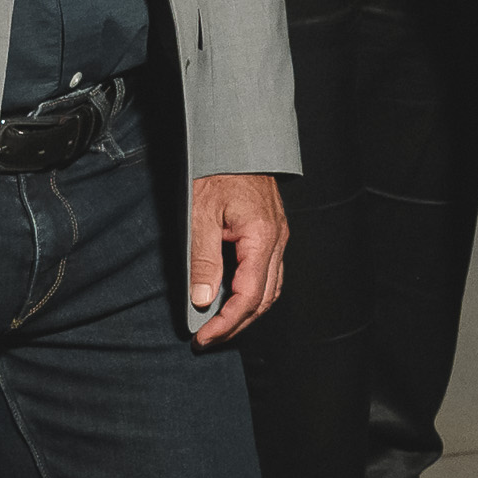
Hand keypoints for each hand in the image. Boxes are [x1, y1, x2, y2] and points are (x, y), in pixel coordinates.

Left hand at [187, 173, 287, 345]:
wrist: (235, 139)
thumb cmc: (215, 169)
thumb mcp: (200, 213)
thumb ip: (203, 259)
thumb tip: (203, 299)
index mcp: (262, 237)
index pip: (248, 296)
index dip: (226, 322)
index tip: (203, 337)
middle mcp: (277, 240)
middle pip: (264, 299)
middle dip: (236, 324)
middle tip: (207, 339)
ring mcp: (278, 237)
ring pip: (270, 289)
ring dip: (246, 312)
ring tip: (218, 324)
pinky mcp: (273, 233)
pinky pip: (268, 273)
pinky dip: (251, 293)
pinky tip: (231, 297)